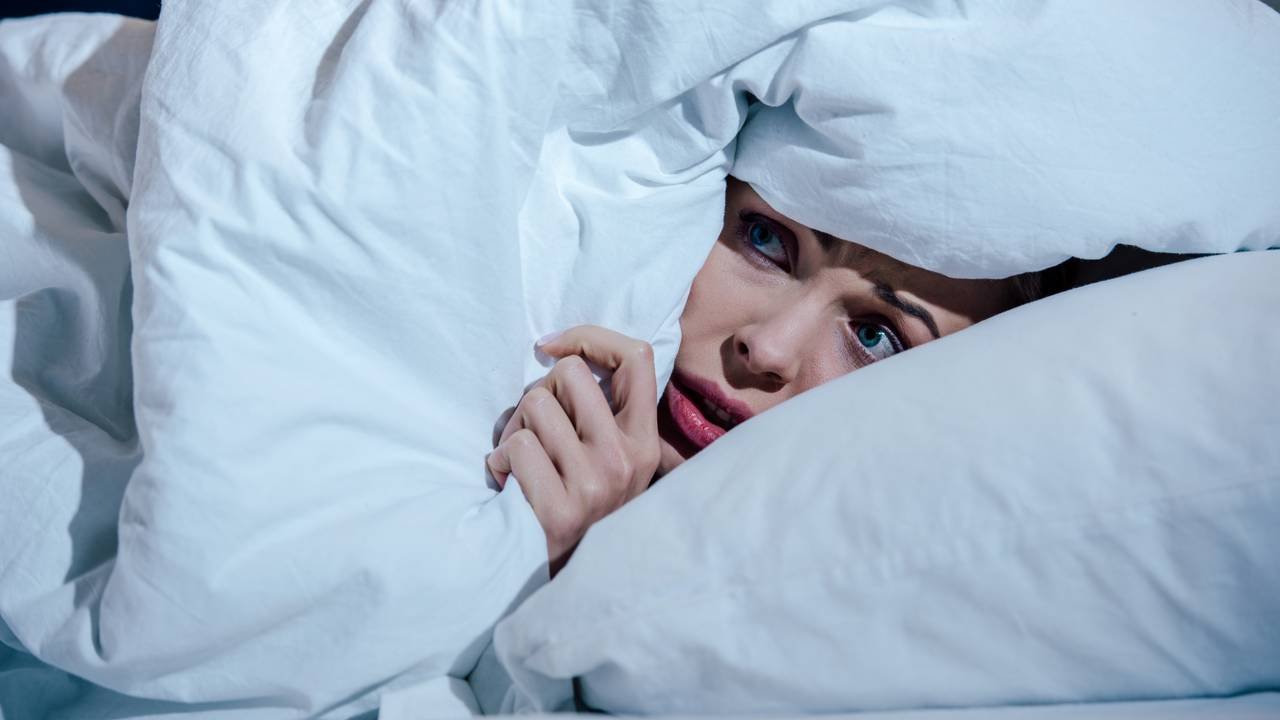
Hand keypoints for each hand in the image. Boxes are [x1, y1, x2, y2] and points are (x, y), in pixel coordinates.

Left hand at [487, 326, 660, 574]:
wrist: (570, 587)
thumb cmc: (577, 509)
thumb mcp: (611, 462)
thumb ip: (604, 415)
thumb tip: (563, 353)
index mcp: (644, 441)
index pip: (636, 357)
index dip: (590, 339)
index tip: (550, 348)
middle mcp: (627, 458)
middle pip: (569, 373)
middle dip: (538, 393)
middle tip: (533, 431)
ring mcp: (597, 483)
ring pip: (534, 404)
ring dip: (513, 430)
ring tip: (520, 464)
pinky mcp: (562, 509)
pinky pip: (516, 447)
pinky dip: (498, 462)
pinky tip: (508, 486)